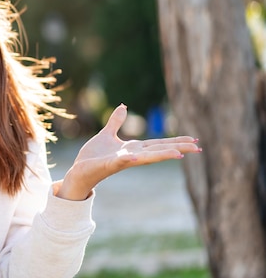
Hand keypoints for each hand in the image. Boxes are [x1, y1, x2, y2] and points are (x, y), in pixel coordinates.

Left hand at [55, 104, 201, 200]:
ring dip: (161, 155)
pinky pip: (121, 161)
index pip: (159, 144)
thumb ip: (116, 122)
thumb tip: (124, 106)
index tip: (194, 140)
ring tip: (179, 153)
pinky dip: (129, 158)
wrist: (79, 170)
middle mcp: (131, 155)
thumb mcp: (106, 134)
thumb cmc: (93, 156)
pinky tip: (137, 156)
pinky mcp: (109, 164)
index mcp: (133, 148)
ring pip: (145, 157)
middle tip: (198, 148)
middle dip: (178, 148)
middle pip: (158, 150)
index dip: (176, 141)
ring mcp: (121, 161)